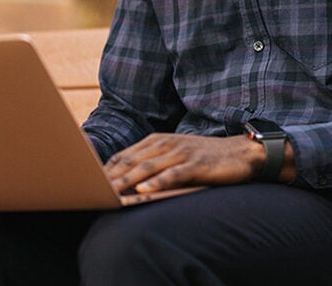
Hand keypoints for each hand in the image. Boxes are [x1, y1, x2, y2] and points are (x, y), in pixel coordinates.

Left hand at [104, 133, 265, 193]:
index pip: (125, 155)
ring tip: (112, 191)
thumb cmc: (206, 158)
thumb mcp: (176, 156)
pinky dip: (158, 182)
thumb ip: (154, 163)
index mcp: (159, 140)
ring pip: (149, 167)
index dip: (107, 169)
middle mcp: (168, 144)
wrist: (241, 153)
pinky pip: (173, 174)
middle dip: (112, 176)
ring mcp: (182, 153)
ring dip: (129, 180)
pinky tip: (145, 190)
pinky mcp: (197, 164)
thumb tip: (126, 181)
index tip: (90, 183)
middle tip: (93, 190)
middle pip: (133, 160)